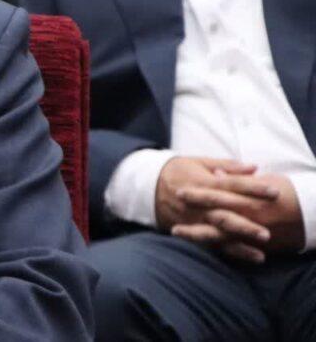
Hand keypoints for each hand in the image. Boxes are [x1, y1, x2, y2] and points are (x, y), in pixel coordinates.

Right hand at [156, 157, 278, 262]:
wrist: (145, 185)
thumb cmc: (177, 170)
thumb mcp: (199, 162)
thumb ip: (226, 166)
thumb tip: (253, 167)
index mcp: (202, 183)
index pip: (232, 185)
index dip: (253, 188)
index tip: (274, 192)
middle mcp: (198, 204)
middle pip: (224, 215)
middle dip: (244, 225)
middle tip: (267, 233)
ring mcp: (192, 219)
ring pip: (217, 234)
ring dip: (237, 244)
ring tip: (259, 255)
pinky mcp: (189, 230)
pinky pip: (209, 243)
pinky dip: (227, 252)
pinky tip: (246, 257)